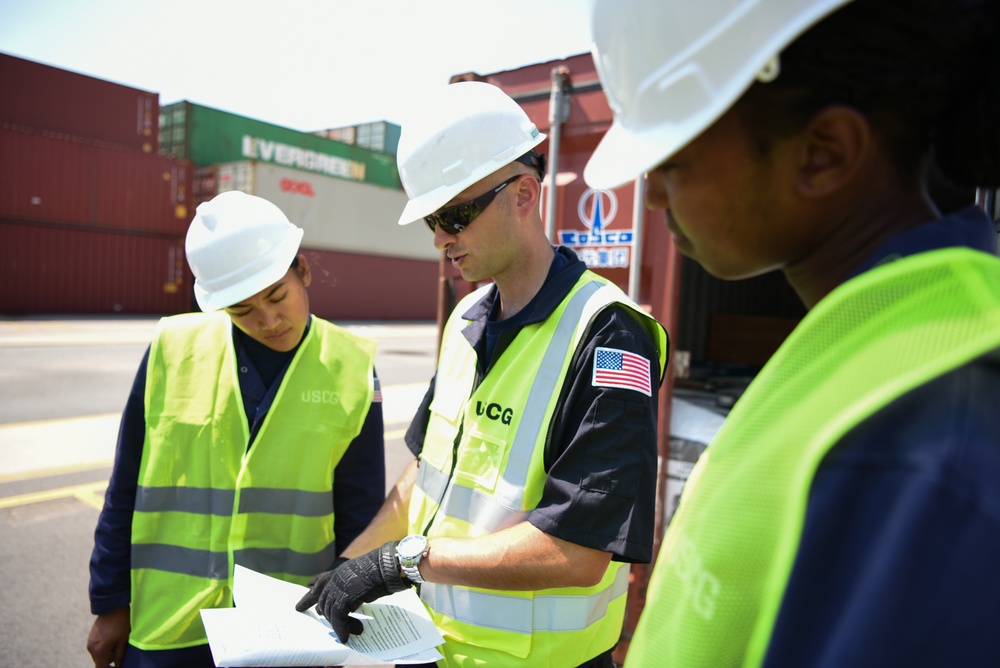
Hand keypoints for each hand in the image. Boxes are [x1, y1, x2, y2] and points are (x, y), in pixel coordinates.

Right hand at [87, 606, 128, 667]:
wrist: (112, 606)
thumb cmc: (121, 623)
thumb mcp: (123, 641)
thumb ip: (119, 656)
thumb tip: (118, 666)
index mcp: (98, 651)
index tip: (118, 665)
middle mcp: (91, 648)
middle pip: (100, 662)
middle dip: (111, 660)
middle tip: (121, 651)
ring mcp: (90, 642)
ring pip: (99, 654)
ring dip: (108, 653)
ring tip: (119, 642)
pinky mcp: (91, 637)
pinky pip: (98, 647)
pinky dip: (105, 647)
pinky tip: (114, 638)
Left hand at [294, 542, 408, 641]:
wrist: (387, 566)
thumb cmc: (381, 569)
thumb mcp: (361, 575)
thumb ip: (352, 584)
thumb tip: (351, 599)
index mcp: (340, 572)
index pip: (321, 580)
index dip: (314, 588)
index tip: (307, 589)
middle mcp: (336, 579)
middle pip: (323, 599)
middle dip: (320, 610)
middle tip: (317, 617)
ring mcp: (338, 588)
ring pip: (329, 611)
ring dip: (336, 624)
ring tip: (343, 633)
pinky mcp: (344, 599)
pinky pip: (338, 619)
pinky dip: (342, 629)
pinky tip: (345, 636)